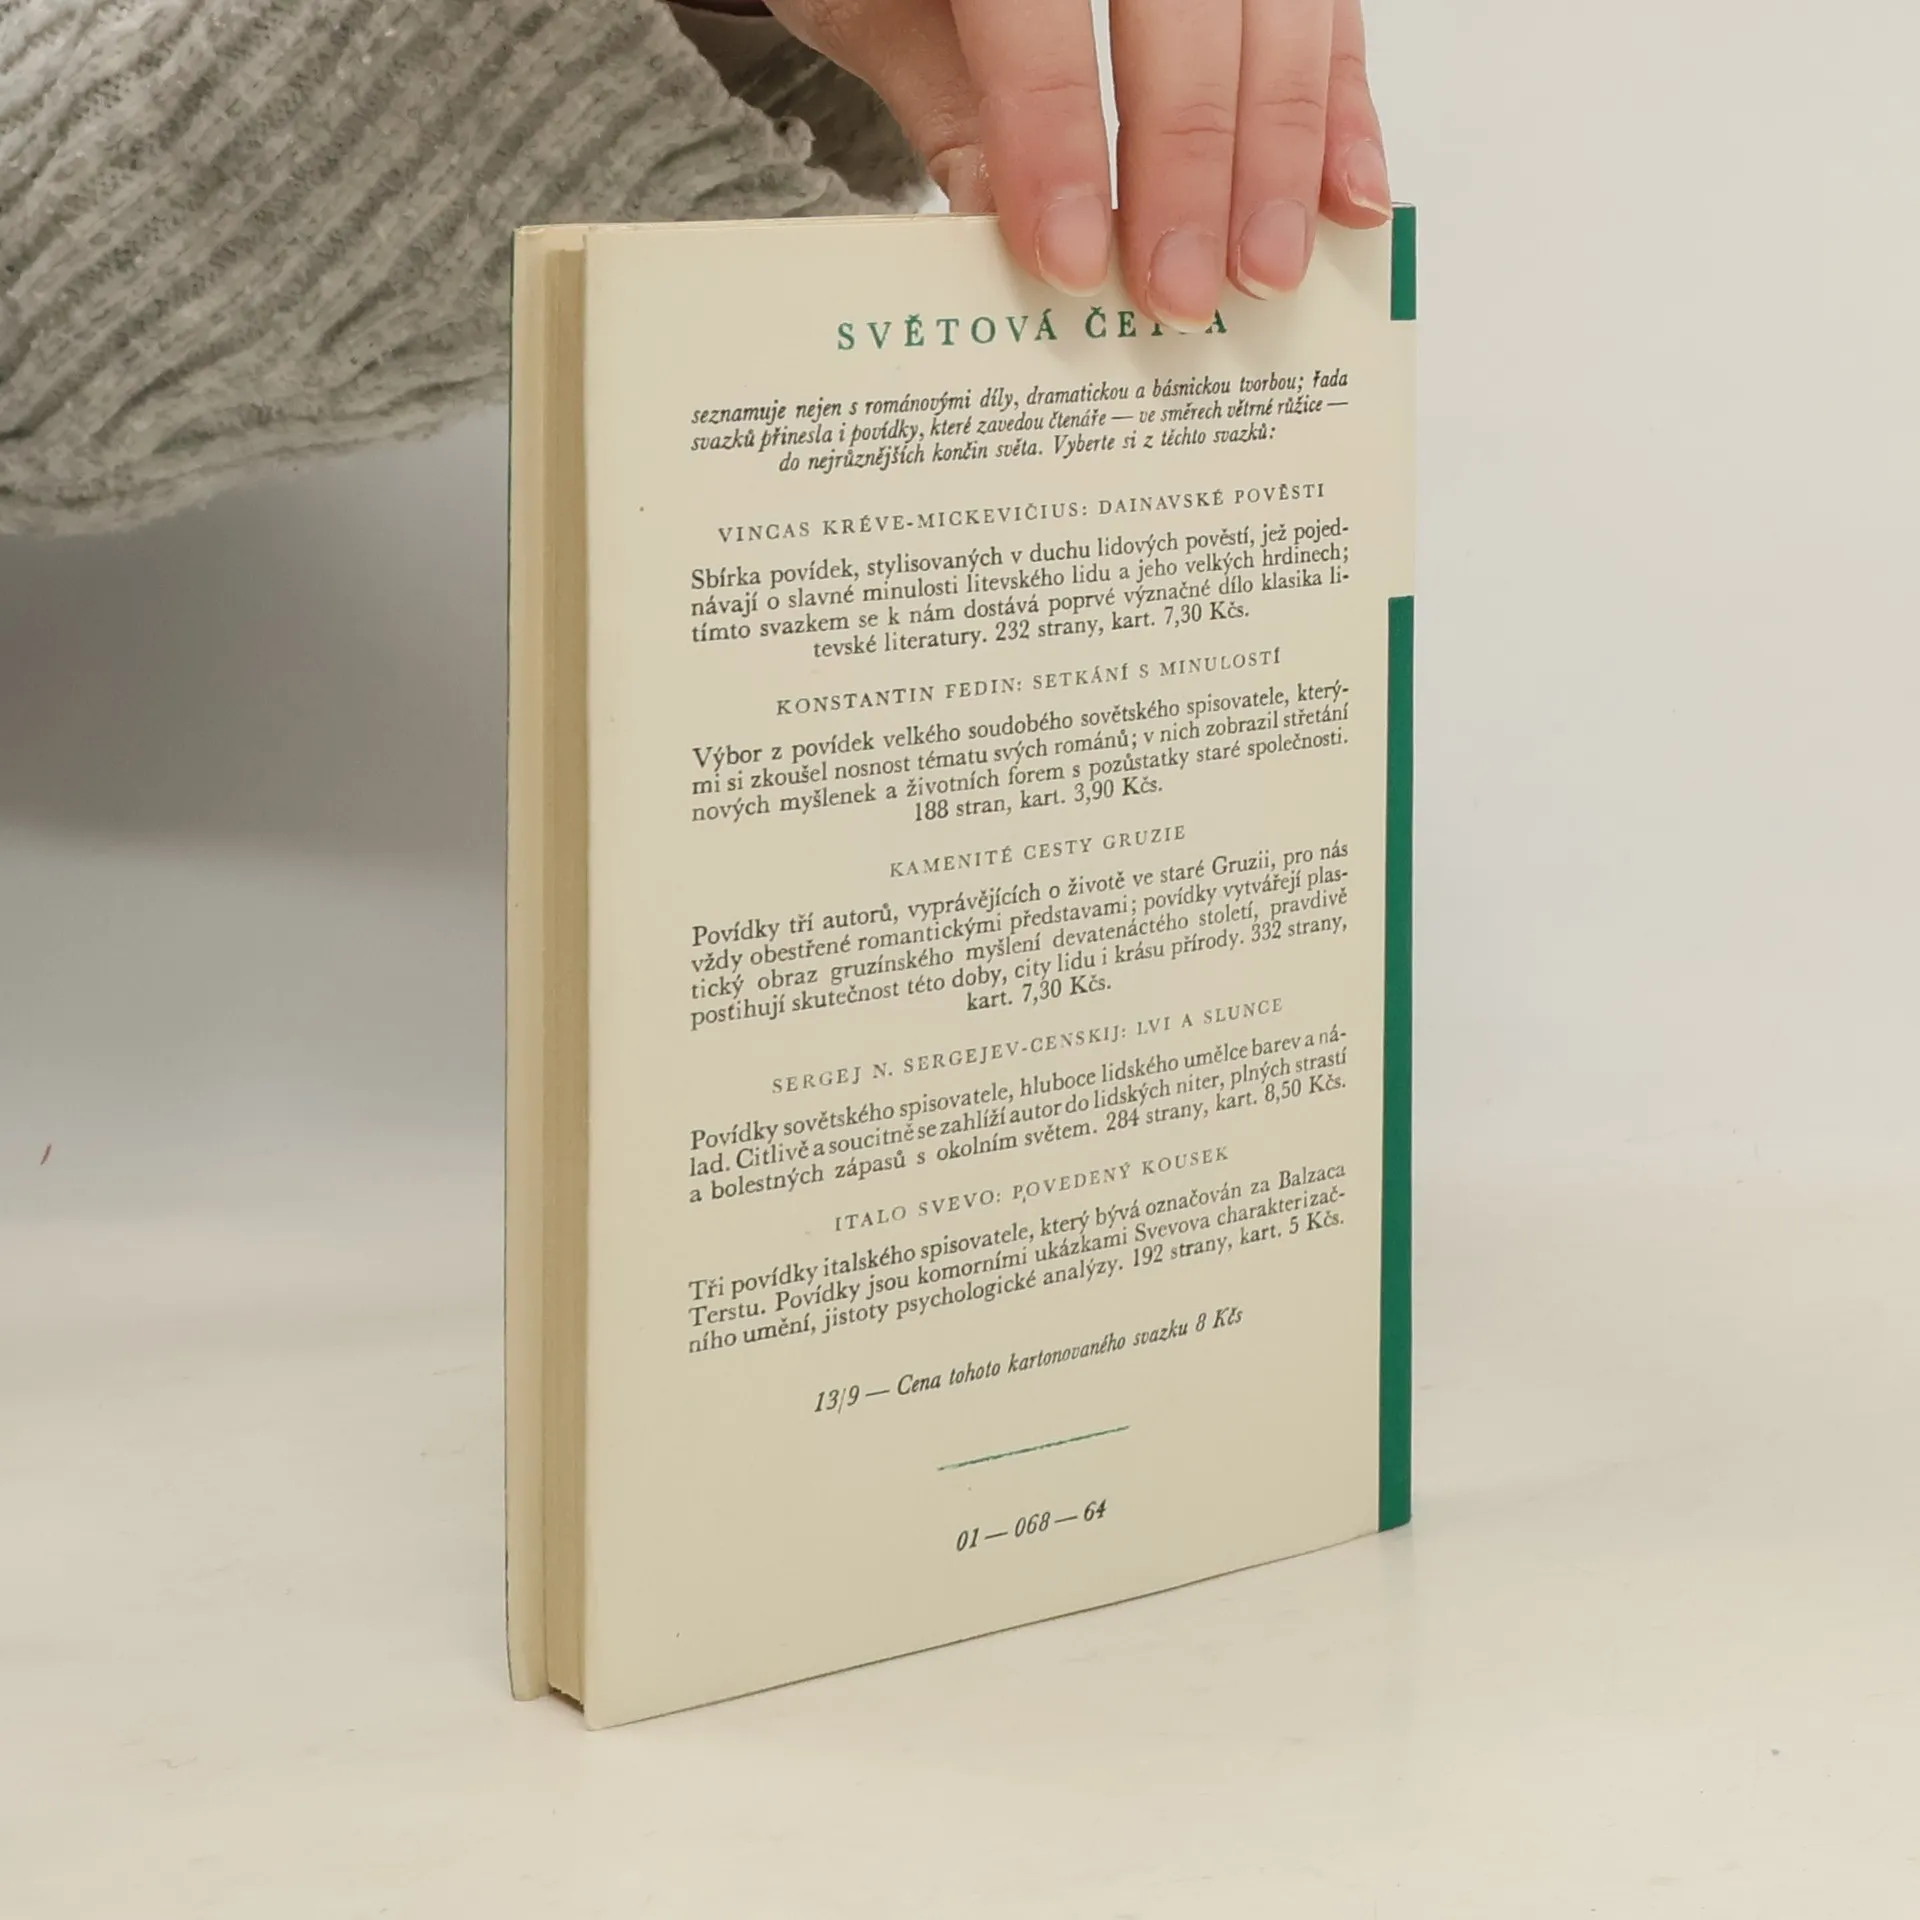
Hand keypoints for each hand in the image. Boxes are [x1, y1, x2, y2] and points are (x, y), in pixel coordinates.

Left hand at [764, 0, 1390, 328]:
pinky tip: (1346, 196)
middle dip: (1188, 168)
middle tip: (1177, 294)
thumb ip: (950, 113)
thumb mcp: (882, 14)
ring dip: (1281, 155)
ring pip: (1279, 14)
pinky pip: (1327, 16)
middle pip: (1186, 15)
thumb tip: (1002, 244)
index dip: (1056, 139)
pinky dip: (1342, 109)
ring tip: (1265, 272)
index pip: (1041, 14)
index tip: (1068, 260)